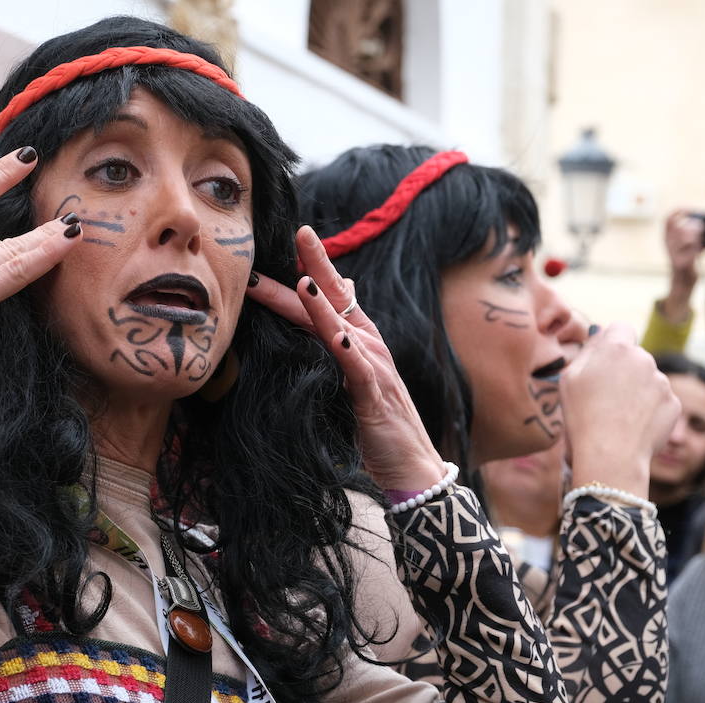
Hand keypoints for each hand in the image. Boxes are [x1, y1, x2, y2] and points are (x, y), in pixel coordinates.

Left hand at [244, 226, 445, 491]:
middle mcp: (369, 346)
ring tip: (304, 279)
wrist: (411, 467)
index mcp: (360, 340)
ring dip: (325, 305)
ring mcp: (374, 369)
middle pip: (336, 300)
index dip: (315, 264)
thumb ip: (347, 332)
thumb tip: (345, 286)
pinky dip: (346, 349)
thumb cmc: (380, 423)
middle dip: (315, 267)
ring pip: (343, 328)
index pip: (333, 295)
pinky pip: (357, 368)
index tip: (294, 233)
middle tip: (298, 233)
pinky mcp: (374, 397)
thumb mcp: (359, 372)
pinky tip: (334, 334)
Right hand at [559, 323, 678, 497]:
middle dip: (624, 370)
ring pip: (648, 379)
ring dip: (637, 392)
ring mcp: (662, 382)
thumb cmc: (582, 417)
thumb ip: (588, 351)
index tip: (604, 360)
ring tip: (618, 417)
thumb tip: (600, 334)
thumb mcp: (570, 379)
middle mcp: (644, 359)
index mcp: (617, 348)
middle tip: (605, 397)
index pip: (621, 328)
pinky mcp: (674, 403)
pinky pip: (660, 401)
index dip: (612, 342)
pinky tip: (633, 427)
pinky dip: (649, 411)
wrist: (610, 455)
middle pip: (635, 356)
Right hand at [660, 209, 704, 322]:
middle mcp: (668, 245)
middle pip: (680, 226)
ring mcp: (674, 255)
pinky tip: (700, 250)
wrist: (683, 282)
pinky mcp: (682, 263)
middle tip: (701, 230)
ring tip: (700, 242)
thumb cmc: (687, 261)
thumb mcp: (689, 244)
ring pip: (687, 237)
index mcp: (668, 239)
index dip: (678, 212)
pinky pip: (693, 250)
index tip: (688, 210)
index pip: (667, 220)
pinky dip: (699, 248)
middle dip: (693, 226)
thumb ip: (694, 234)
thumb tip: (704, 222)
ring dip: (697, 237)